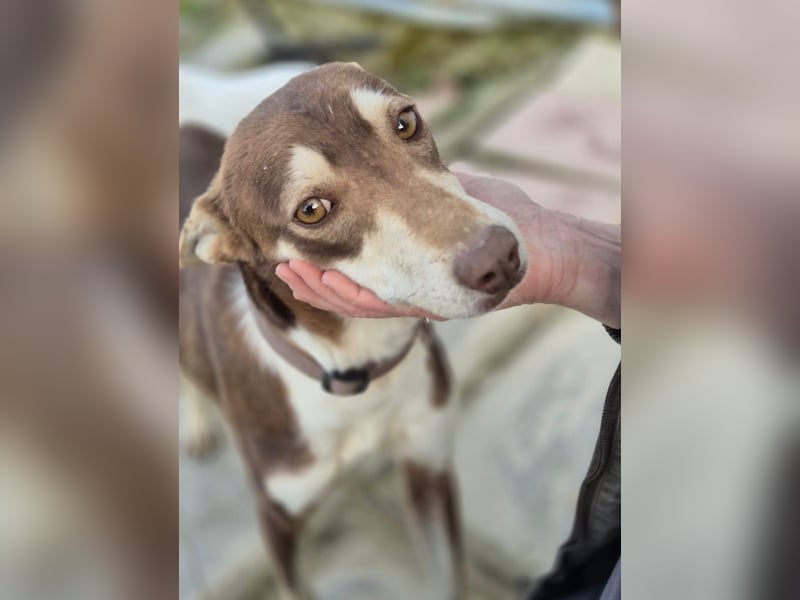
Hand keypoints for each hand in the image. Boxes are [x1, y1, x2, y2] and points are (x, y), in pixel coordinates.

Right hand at [274, 172, 542, 318]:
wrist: (550, 246)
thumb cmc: (511, 219)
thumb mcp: (456, 191)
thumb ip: (422, 183)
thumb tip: (385, 152)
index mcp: (413, 262)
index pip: (357, 263)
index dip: (322, 258)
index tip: (295, 236)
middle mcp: (412, 284)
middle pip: (348, 288)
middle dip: (311, 276)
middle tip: (279, 259)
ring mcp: (420, 298)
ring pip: (356, 300)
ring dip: (321, 287)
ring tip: (291, 269)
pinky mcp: (431, 307)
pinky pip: (378, 307)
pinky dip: (348, 294)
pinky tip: (324, 280)